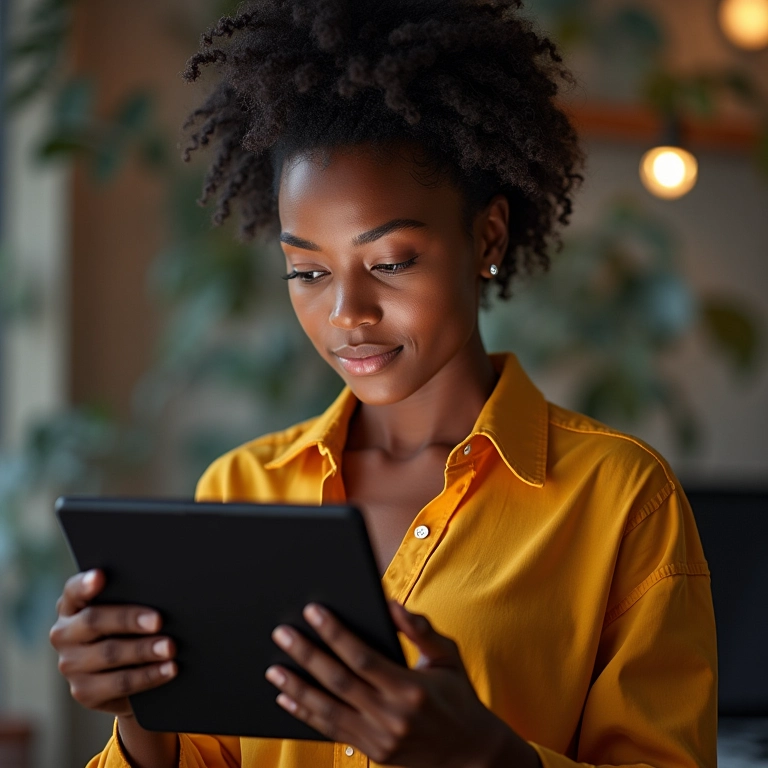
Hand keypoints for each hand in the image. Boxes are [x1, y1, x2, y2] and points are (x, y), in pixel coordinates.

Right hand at [49, 569, 177, 715]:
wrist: (127, 674)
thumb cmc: (129, 628)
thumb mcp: (127, 610)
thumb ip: (133, 598)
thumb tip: (163, 592)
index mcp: (73, 605)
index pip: (74, 591)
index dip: (85, 584)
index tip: (100, 576)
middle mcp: (64, 634)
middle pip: (94, 621)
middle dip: (128, 619)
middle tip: (159, 620)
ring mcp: (70, 664)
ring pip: (109, 654)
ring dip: (144, 650)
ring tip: (170, 647)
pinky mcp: (84, 691)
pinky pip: (119, 683)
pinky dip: (148, 676)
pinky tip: (169, 669)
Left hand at [265, 601, 533, 767]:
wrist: (472, 754)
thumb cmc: (458, 697)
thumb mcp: (447, 657)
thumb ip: (420, 629)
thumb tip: (392, 604)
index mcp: (410, 688)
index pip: (362, 656)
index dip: (334, 633)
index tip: (313, 612)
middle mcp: (392, 717)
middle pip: (338, 681)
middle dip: (306, 655)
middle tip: (282, 633)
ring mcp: (380, 740)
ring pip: (328, 711)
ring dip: (297, 688)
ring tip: (274, 668)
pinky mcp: (373, 753)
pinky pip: (333, 732)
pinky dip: (307, 714)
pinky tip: (288, 699)